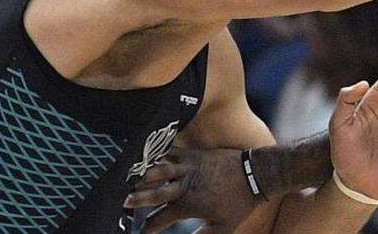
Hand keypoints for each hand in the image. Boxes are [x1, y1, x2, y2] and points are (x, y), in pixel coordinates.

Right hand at [125, 147, 251, 233]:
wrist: (256, 173)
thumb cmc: (240, 203)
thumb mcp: (223, 227)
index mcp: (190, 205)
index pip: (161, 219)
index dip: (148, 228)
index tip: (138, 233)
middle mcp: (185, 186)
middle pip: (154, 192)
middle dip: (136, 198)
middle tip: (120, 201)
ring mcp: (189, 167)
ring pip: (159, 170)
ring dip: (142, 174)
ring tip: (125, 177)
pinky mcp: (194, 154)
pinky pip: (171, 152)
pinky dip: (157, 154)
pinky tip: (145, 154)